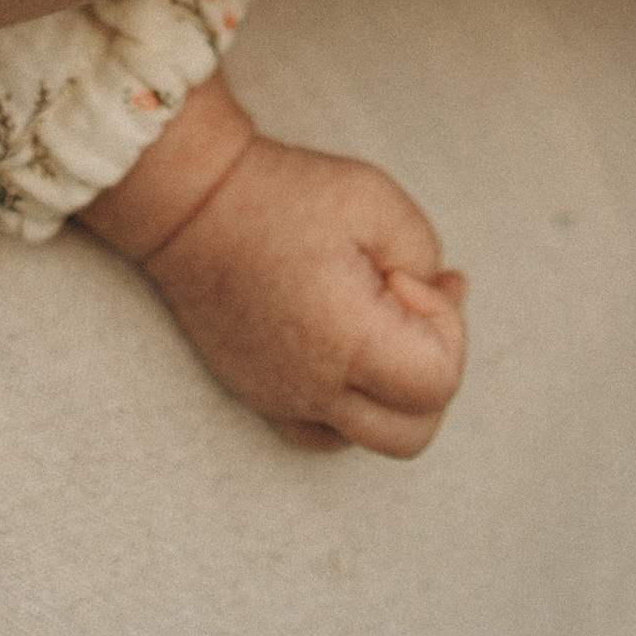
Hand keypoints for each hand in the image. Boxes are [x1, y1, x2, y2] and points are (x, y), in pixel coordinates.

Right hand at [87, 82, 467, 460]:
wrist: (191, 205)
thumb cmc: (283, 196)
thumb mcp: (378, 202)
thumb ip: (426, 257)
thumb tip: (437, 296)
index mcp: (348, 345)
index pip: (439, 382)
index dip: (444, 326)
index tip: (403, 278)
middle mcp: (314, 390)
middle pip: (414, 434)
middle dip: (431, 370)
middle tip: (409, 307)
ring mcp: (282, 400)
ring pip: (370, 438)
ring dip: (394, 391)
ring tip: (381, 322)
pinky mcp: (259, 394)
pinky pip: (325, 431)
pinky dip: (351, 401)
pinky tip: (347, 345)